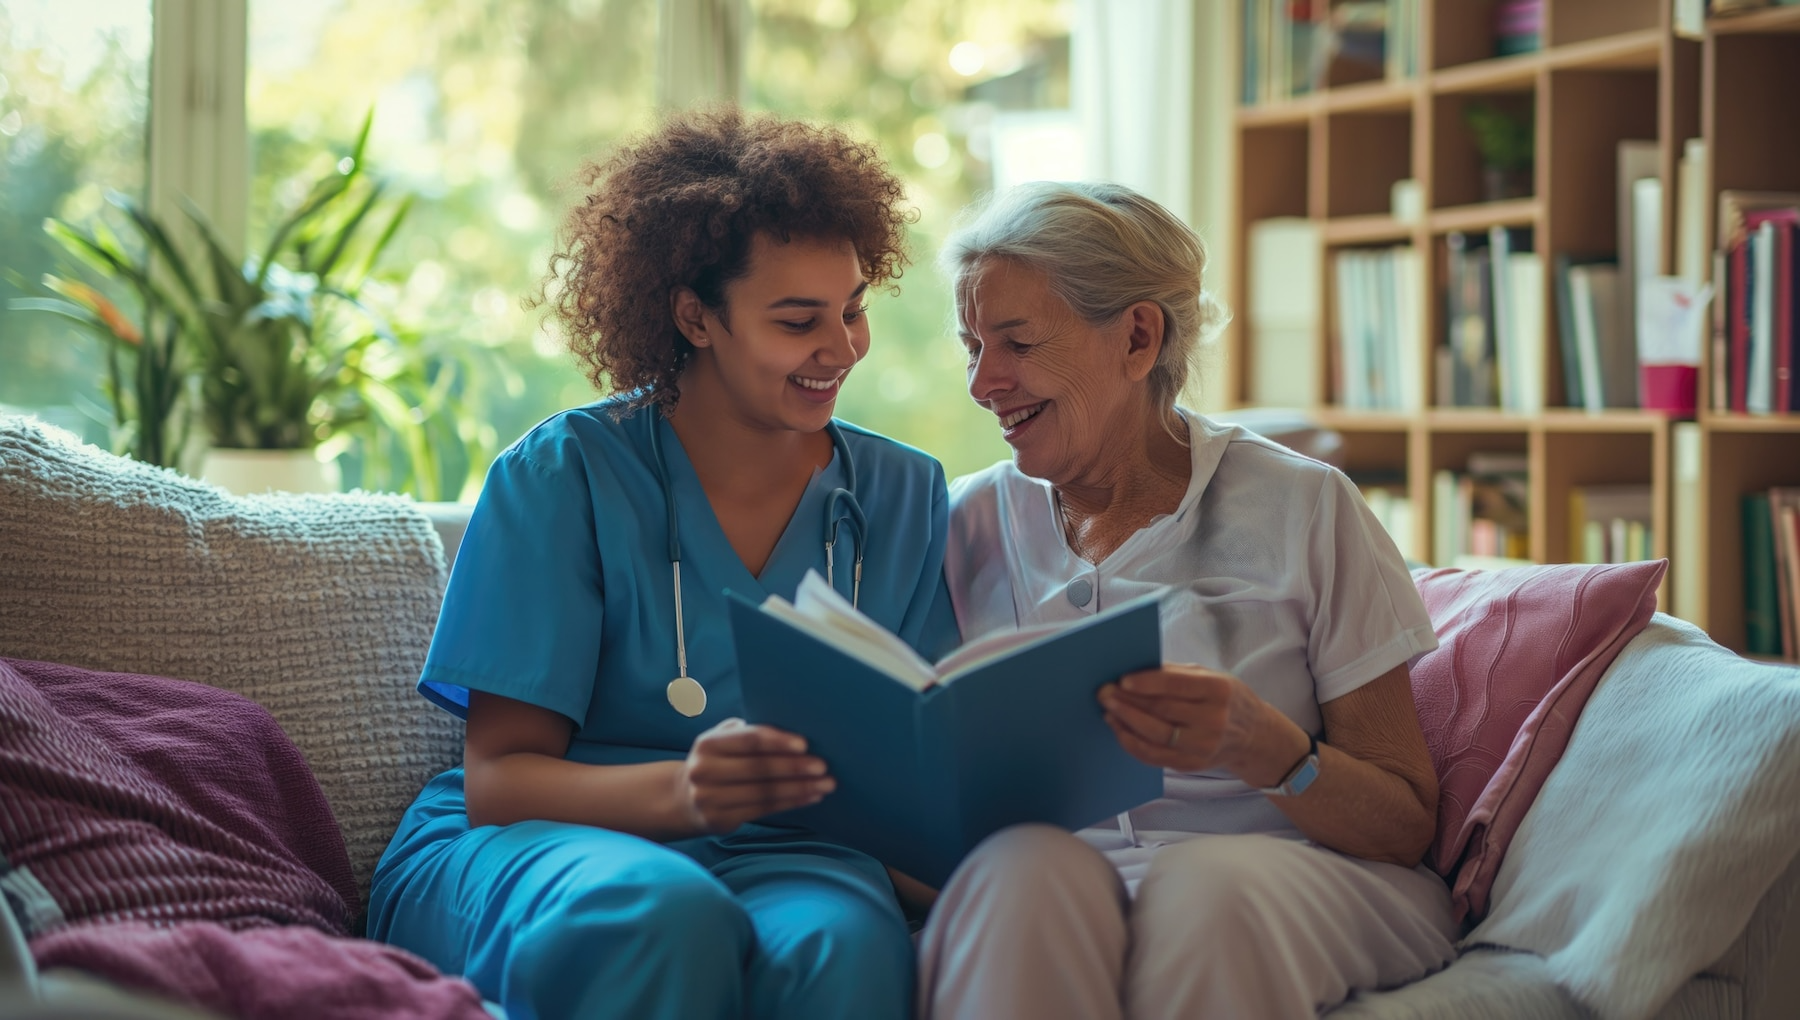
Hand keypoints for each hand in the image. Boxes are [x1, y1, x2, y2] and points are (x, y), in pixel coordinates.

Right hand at [676, 718, 835, 834]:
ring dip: (800, 788)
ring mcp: (709, 798)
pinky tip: (811, 796)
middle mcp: (704, 771)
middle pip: (759, 768)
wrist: (685, 798)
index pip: (748, 740)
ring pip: (764, 792)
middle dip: (795, 767)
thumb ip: (748, 733)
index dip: (778, 742)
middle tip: (823, 766)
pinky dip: (791, 802)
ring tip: (826, 784)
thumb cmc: (719, 761)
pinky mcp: (720, 820)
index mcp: (708, 743)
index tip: (805, 744)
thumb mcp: (724, 741)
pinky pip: (764, 810)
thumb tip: (793, 726)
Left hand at [1097, 665, 1307, 787]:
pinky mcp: (1192, 765)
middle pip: (1162, 710)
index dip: (1147, 683)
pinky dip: (1133, 743)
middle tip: (1104, 692)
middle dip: (1128, 701)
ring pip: (1155, 735)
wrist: (1255, 736)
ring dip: (1125, 722)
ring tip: (1107, 710)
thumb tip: (1135, 671)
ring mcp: (1203, 746)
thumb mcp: (1211, 677)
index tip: (1122, 680)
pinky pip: (1155, 756)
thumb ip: (1176, 674)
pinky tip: (1119, 730)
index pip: (1177, 685)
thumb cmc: (1226, 699)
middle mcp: (1213, 719)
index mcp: (1218, 690)